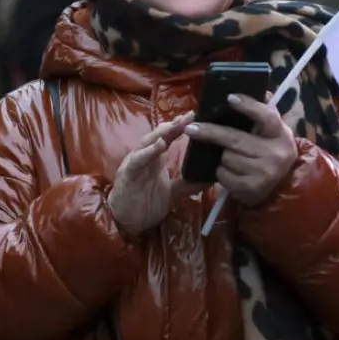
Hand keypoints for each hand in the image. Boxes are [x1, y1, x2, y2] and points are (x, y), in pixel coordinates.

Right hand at [107, 112, 199, 236]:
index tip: (195, 117)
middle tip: (188, 116)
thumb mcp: (173, 193)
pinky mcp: (127, 174)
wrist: (126, 223)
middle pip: (158, 136)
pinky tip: (158, 146)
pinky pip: (137, 161)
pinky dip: (147, 152)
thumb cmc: (146, 204)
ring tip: (174, 126)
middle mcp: (144, 156)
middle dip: (173, 125)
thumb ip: (188, 184)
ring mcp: (134, 163)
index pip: (168, 138)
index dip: (180, 127)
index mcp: (155, 158)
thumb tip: (212, 177)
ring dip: (160, 134)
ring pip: (146, 143)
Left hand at [186, 94, 297, 206]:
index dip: (248, 106)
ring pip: (226, 157)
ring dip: (220, 155)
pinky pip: (224, 175)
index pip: (267, 116)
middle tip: (191, 128)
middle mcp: (276, 154)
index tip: (229, 98)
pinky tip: (230, 171)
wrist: (282, 186)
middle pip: (235, 138)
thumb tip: (254, 90)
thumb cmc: (271, 150)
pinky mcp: (252, 189)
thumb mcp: (273, 132)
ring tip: (228, 156)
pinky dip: (221, 172)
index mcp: (280, 134)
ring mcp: (264, 173)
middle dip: (210, 132)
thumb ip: (263, 113)